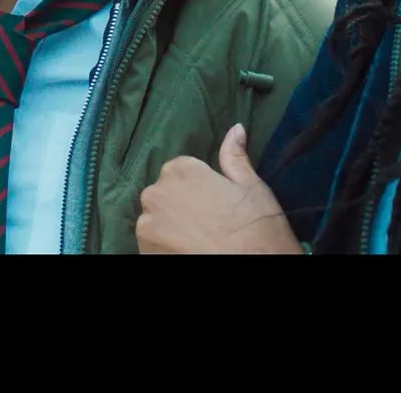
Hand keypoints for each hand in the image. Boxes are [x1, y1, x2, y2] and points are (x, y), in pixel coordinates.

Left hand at [137, 124, 303, 253]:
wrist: (254, 270)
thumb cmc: (257, 230)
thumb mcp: (253, 189)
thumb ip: (235, 157)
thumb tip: (235, 129)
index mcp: (181, 170)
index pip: (181, 170)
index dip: (200, 188)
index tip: (216, 205)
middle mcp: (156, 193)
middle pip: (164, 194)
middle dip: (182, 206)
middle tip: (210, 225)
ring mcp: (146, 226)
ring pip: (156, 220)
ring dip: (171, 228)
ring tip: (200, 242)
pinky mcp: (142, 252)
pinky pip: (152, 243)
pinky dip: (165, 247)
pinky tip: (188, 252)